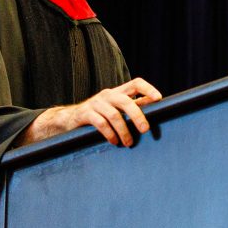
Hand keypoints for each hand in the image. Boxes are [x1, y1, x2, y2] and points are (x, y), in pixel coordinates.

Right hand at [15, 77, 162, 146]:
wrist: (69, 120)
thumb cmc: (99, 116)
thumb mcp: (116, 109)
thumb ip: (133, 108)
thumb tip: (158, 110)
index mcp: (118, 92)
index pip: (136, 83)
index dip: (148, 89)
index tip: (159, 99)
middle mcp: (108, 95)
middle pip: (126, 101)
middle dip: (138, 116)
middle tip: (145, 130)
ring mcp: (96, 103)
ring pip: (114, 115)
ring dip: (124, 131)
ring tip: (128, 143)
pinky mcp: (85, 114)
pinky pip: (100, 123)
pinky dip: (109, 134)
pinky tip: (114, 142)